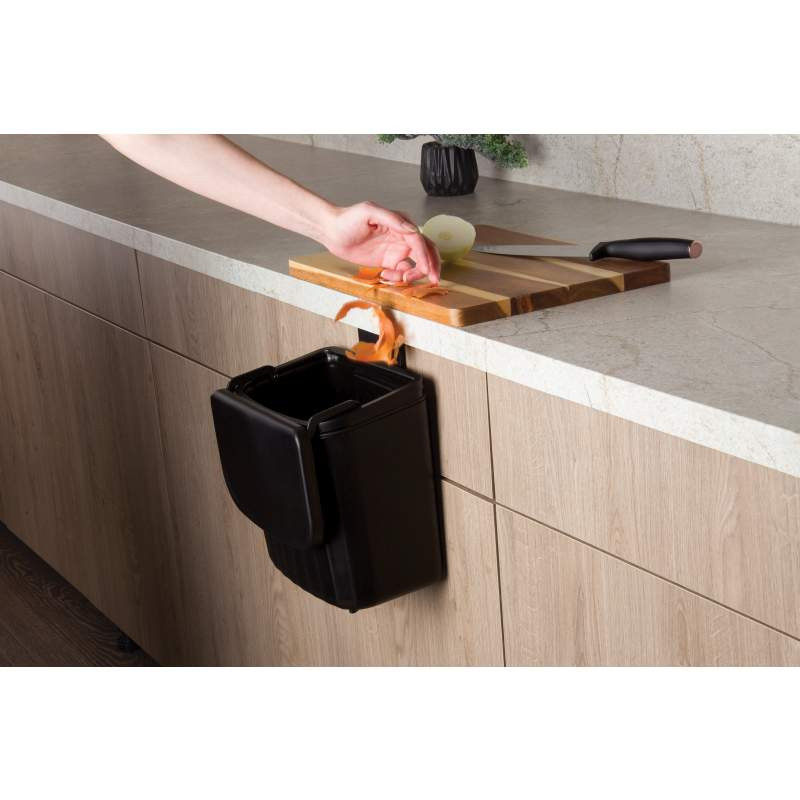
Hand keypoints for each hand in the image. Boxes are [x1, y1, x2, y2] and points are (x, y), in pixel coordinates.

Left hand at [322, 201, 439, 283]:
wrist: (332, 232)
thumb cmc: (348, 218)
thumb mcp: (369, 211)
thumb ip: (392, 219)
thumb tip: (412, 229)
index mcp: (401, 223)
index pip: (419, 241)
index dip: (425, 256)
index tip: (426, 270)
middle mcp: (402, 236)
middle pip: (425, 252)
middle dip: (431, 266)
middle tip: (433, 280)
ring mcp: (396, 249)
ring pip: (416, 264)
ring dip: (414, 274)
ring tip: (400, 279)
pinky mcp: (388, 261)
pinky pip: (402, 272)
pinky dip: (399, 278)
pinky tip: (386, 276)